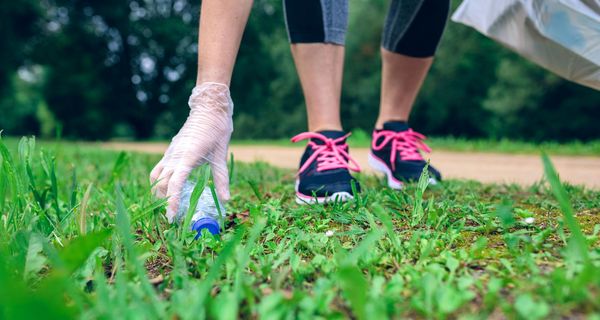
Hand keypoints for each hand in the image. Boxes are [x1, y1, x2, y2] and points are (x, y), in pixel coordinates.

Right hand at [150, 82, 232, 222]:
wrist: (209, 109)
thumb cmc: (217, 130)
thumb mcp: (221, 156)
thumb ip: (222, 179)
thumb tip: (226, 200)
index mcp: (187, 158)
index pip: (174, 184)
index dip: (172, 201)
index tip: (172, 216)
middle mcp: (174, 156)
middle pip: (161, 184)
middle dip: (164, 202)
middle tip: (171, 219)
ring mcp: (170, 153)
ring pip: (156, 177)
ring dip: (158, 192)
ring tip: (166, 206)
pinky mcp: (170, 151)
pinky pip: (159, 169)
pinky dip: (159, 182)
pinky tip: (167, 190)